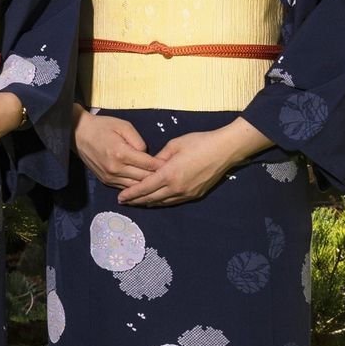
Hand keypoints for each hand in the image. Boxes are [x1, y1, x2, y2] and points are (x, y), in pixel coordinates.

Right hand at [73, 106, 164, 189]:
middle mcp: (115, 168)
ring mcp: (109, 177)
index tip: (171, 165)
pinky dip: (135, 186)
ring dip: (147, 184)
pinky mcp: (105, 181)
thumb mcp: (123, 126)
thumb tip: (147, 154)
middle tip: (169, 175)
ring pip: (134, 186)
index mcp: (121, 153)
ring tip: (159, 182)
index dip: (160, 165)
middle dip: (157, 177)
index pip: (147, 164)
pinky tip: (143, 184)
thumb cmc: (102, 127)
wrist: (79, 134)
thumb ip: (138, 141)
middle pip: (143, 178)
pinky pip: (124, 187)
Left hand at [115, 118, 271, 207]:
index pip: (144, 187)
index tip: (120, 198)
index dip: (131, 194)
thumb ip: (160, 157)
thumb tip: (150, 166)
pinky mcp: (194, 195)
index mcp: (169, 174)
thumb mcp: (175, 144)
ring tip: (137, 202)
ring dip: (148, 203)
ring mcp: (186, 193)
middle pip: (151, 199)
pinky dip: (162, 201)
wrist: (224, 150)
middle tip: (124, 202)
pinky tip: (157, 200)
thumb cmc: (199, 142)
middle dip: (136, 201)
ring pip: (162, 202)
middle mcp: (176, 188)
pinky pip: (173, 201)